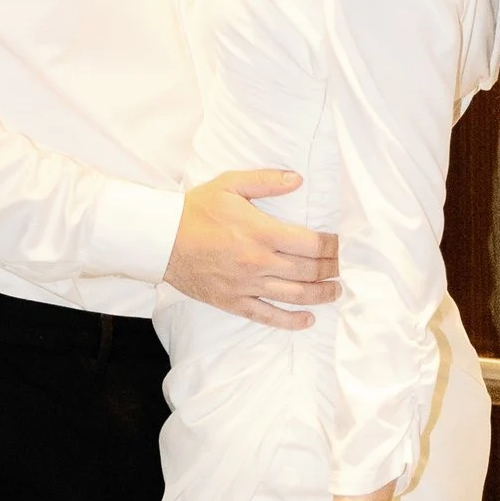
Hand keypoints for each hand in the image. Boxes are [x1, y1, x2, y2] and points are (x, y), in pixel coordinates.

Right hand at [164, 170, 340, 323]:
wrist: (161, 239)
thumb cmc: (195, 210)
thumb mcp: (230, 184)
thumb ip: (266, 181)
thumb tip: (298, 179)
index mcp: (261, 232)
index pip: (311, 244)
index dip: (331, 246)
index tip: (336, 244)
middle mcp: (259, 262)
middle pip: (308, 271)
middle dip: (330, 269)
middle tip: (338, 266)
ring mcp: (247, 285)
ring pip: (295, 295)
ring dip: (321, 294)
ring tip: (334, 291)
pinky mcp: (234, 301)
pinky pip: (268, 316)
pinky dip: (292, 321)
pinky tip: (308, 319)